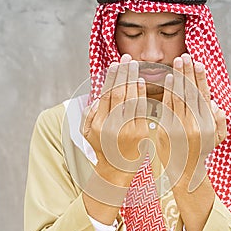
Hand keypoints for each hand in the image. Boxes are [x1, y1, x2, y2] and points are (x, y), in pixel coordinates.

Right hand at [81, 54, 148, 180]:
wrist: (117, 172)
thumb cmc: (102, 149)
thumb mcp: (88, 134)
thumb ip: (89, 115)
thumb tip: (96, 96)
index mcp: (98, 124)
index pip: (106, 95)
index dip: (111, 78)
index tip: (115, 63)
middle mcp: (112, 126)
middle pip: (119, 93)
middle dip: (123, 73)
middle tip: (127, 58)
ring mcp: (127, 129)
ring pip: (131, 98)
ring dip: (133, 79)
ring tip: (135, 65)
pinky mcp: (141, 133)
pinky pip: (142, 109)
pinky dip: (142, 94)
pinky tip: (142, 82)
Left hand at [156, 53, 226, 191]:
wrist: (184, 172)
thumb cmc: (201, 150)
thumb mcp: (216, 137)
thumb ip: (218, 120)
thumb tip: (215, 104)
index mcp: (208, 123)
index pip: (204, 95)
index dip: (201, 77)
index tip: (198, 62)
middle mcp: (196, 124)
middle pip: (191, 92)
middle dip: (188, 72)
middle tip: (184, 56)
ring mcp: (180, 127)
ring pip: (178, 97)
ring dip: (176, 78)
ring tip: (175, 63)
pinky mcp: (167, 130)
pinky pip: (166, 107)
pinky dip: (166, 92)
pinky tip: (166, 79)